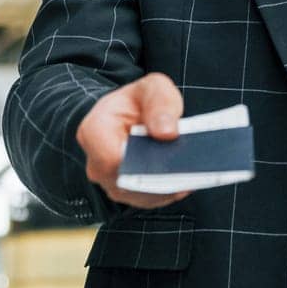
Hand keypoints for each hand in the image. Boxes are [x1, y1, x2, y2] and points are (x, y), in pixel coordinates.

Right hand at [75, 71, 190, 208]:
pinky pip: (148, 199)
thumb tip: (167, 133)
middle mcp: (97, 163)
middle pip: (129, 181)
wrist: (128, 116)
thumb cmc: (137, 101)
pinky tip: (185, 179)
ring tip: (192, 173)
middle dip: (160, 176)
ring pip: (141, 195)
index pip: (112, 158)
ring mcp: (110, 183)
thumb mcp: (152, 88)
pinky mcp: (126, 194)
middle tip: (190, 168)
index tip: (169, 155)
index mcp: (94, 131)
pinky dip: (168, 191)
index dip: (141, 161)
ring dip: (166, 186)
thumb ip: (160, 103)